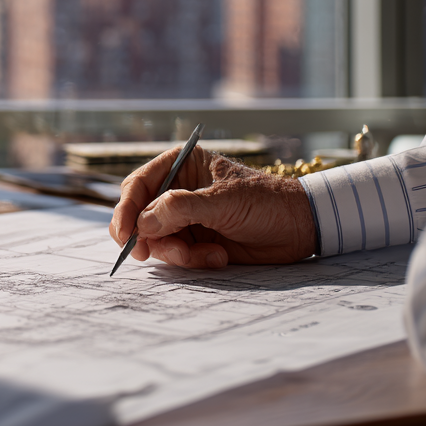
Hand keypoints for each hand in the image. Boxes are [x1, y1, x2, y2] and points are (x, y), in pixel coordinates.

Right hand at [109, 145, 315, 268]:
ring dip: (176, 252)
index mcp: (181, 165)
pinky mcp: (195, 241)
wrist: (299, 228)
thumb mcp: (223, 201)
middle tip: (149, 254)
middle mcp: (177, 189)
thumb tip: (143, 222)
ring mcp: (185, 217)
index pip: (138, 185)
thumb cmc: (265, 202)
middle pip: (140, 215)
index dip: (126, 209)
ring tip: (206, 255)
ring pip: (156, 240)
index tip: (126, 234)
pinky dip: (192, 260)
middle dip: (148, 236)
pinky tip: (218, 256)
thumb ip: (181, 208)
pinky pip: (176, 255)